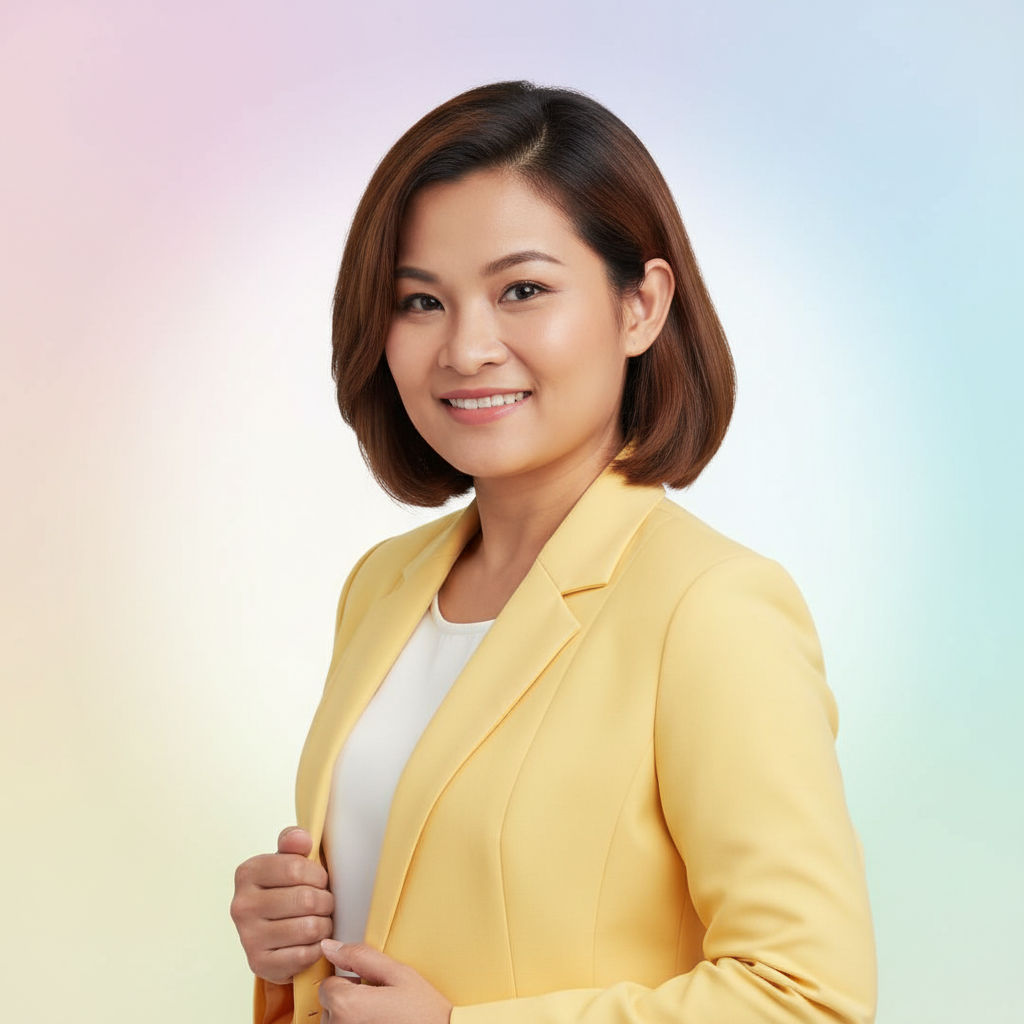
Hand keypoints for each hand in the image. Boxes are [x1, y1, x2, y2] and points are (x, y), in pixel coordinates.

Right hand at [230, 826, 334, 983]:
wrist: (271, 933)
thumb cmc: (285, 891)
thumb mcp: (287, 860)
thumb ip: (294, 842)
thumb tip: (301, 838)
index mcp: (247, 873)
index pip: (295, 868)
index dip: (318, 875)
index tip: (320, 880)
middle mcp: (242, 905)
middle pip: (305, 899)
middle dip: (326, 901)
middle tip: (325, 903)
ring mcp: (248, 937)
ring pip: (309, 928)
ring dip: (325, 925)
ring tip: (321, 921)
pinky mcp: (259, 964)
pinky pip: (304, 955)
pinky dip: (318, 948)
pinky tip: (313, 942)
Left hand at [318, 940, 452, 1023]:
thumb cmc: (424, 1013)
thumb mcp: (398, 974)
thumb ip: (360, 956)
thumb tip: (330, 946)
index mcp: (347, 1005)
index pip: (328, 984)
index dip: (351, 982)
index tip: (370, 988)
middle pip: (330, 1006)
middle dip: (349, 1001)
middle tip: (379, 1005)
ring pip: (336, 1023)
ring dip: (351, 1019)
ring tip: (379, 1018)